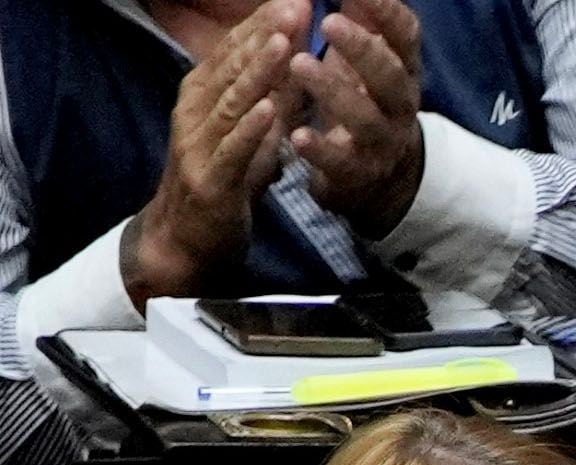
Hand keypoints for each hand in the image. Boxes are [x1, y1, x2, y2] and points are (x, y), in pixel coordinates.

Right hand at [126, 3, 298, 303]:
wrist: (187, 238)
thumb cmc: (224, 179)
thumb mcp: (251, 130)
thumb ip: (269, 95)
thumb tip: (295, 55)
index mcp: (202, 95)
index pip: (234, 50)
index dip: (263, 22)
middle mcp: (195, 112)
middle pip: (232, 66)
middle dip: (264, 34)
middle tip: (296, 6)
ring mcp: (199, 145)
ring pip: (231, 101)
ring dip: (258, 72)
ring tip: (284, 43)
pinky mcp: (211, 180)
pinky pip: (233, 150)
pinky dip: (251, 129)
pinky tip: (270, 109)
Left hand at [289, 0, 427, 237]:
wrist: (380, 178)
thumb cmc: (364, 100)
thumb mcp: (369, 60)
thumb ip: (365, 20)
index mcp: (402, 71)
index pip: (406, 38)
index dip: (388, 13)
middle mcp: (399, 106)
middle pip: (391, 77)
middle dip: (363, 49)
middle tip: (329, 22)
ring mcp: (381, 142)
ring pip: (365, 118)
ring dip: (333, 91)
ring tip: (299, 64)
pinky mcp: (357, 173)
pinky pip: (341, 162)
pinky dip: (320, 149)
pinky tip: (297, 134)